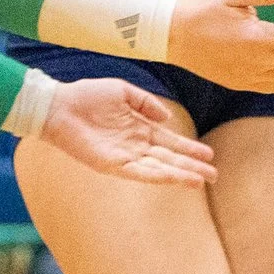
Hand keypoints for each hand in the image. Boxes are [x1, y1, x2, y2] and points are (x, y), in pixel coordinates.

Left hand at [34, 78, 217, 185]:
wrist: (59, 105)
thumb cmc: (87, 96)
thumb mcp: (123, 91)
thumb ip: (146, 103)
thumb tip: (167, 118)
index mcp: (138, 128)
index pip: (169, 142)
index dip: (189, 149)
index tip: (209, 155)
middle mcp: (134, 145)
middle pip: (169, 159)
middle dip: (192, 167)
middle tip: (214, 176)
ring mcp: (124, 156)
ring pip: (159, 168)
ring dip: (180, 175)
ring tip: (201, 181)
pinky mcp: (111, 164)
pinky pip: (140, 172)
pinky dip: (159, 176)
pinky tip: (175, 178)